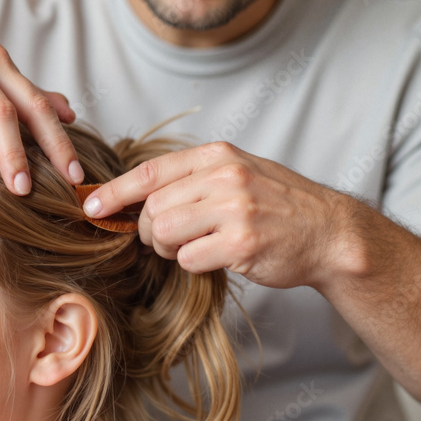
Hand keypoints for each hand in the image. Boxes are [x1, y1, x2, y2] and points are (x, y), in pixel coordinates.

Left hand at [82, 142, 350, 289]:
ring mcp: (235, 210)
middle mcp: (225, 177)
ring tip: (193, 247)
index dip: (114, 191)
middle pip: (153, 208)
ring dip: (169, 248)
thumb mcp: (236, 173)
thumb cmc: (278, 206)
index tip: (90, 205)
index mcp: (218, 155)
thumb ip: (191, 179)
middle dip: (149, 230)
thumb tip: (134, 197)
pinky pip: (190, 260)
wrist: (331, 233)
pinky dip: (194, 265)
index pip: (150, 172)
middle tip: (165, 240)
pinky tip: (217, 258)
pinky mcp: (242, 244)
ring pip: (166, 232)